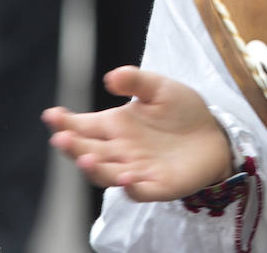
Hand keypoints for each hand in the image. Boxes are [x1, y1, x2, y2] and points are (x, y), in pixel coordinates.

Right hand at [42, 66, 234, 201]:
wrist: (215, 135)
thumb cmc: (183, 112)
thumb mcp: (161, 88)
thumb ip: (137, 81)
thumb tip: (111, 76)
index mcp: (115, 126)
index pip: (82, 126)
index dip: (64, 123)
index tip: (51, 115)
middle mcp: (119, 150)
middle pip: (87, 151)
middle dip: (72, 147)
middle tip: (60, 138)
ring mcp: (135, 170)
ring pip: (105, 174)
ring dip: (94, 169)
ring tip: (86, 157)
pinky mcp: (156, 186)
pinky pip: (138, 191)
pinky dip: (130, 187)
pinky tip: (126, 177)